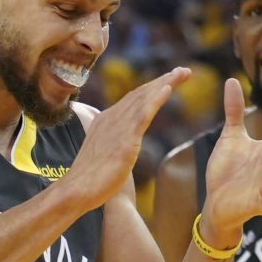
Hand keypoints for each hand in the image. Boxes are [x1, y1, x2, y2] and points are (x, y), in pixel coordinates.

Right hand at [66, 67, 190, 210]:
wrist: (76, 190)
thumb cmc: (90, 179)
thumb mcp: (104, 154)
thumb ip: (114, 144)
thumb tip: (121, 147)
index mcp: (106, 120)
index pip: (133, 98)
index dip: (153, 88)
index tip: (170, 80)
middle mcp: (111, 118)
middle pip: (141, 94)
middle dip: (164, 80)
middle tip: (185, 71)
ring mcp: (117, 128)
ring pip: (144, 99)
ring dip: (165, 84)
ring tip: (183, 73)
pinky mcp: (124, 141)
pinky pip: (143, 115)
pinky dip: (156, 100)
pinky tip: (168, 88)